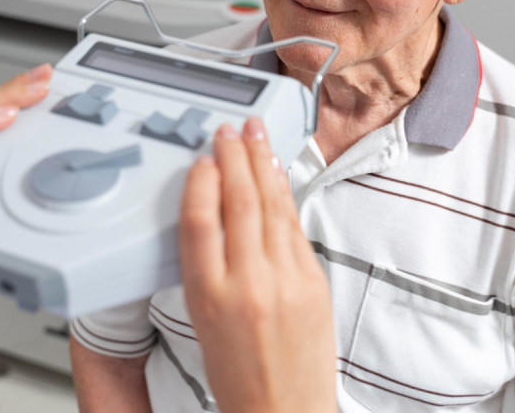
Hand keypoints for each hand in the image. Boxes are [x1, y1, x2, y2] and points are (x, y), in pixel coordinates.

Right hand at [179, 118, 336, 412]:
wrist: (284, 412)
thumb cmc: (238, 375)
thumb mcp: (202, 319)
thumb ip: (207, 266)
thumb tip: (215, 212)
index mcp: (208, 298)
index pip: (199, 222)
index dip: (200, 182)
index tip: (202, 160)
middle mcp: (248, 286)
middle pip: (239, 203)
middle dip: (235, 158)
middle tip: (231, 131)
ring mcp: (287, 283)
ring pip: (272, 207)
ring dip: (263, 164)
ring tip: (256, 136)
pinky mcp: (315, 284)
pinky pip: (294, 228)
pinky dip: (284, 195)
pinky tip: (278, 175)